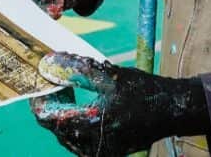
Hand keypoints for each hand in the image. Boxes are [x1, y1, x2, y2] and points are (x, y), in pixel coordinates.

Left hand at [31, 53, 207, 156]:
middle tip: (56, 85)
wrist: (170, 110)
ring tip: (68, 95)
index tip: (41, 83)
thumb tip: (51, 62)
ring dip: (63, 116)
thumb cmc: (142, 90)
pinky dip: (76, 126)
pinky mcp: (105, 154)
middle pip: (55, 128)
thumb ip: (77, 70)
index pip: (49, 116)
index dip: (40, 99)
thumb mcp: (109, 75)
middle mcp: (91, 144)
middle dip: (52, 106)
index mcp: (90, 123)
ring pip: (66, 136)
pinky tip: (83, 109)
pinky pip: (79, 142)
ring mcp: (98, 152)